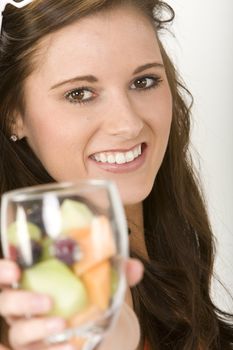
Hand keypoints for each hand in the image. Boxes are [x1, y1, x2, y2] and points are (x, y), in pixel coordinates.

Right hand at [0, 258, 143, 349]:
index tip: (15, 270)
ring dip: (37, 329)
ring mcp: (27, 328)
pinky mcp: (35, 348)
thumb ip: (116, 272)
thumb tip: (135, 267)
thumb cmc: (87, 293)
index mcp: (33, 277)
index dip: (2, 271)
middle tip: (45, 300)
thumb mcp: (101, 280)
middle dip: (17, 300)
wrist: (93, 324)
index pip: (5, 271)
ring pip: (17, 331)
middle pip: (4, 301)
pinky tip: (70, 348)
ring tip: (62, 325)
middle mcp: (22, 302)